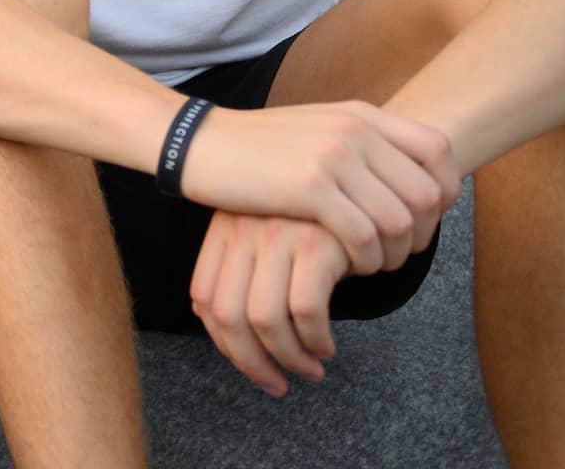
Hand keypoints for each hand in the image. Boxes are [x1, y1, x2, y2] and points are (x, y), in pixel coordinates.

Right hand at [176, 102, 456, 277]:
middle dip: (421, 234)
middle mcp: (355, 130)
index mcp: (362, 114)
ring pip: (399, 222)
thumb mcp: (319, 128)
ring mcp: (333, 156)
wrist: (199, 144)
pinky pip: (364, 236)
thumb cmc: (258, 147)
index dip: (445, 191)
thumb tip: (408, 176)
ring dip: (393, 254)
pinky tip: (347, 267)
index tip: (424, 219)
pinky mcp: (309, 188)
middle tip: (396, 252)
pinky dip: (365, 260)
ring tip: (371, 264)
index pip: (440, 150)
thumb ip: (363, 142)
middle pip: (428, 195)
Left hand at [191, 212, 350, 395]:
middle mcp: (244, 230)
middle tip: (277, 384)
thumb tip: (237, 339)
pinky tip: (327, 347)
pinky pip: (306, 311)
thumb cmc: (315, 218)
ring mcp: (278, 235)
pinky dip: (315, 340)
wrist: (362, 180)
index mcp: (224, 228)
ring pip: (264, 320)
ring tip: (310, 369)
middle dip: (251, 363)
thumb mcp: (270, 233)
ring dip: (288, 358)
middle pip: (226, 315)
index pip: (203, 298)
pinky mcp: (317, 243)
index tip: (250, 365)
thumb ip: (248, 271)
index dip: (223, 341)